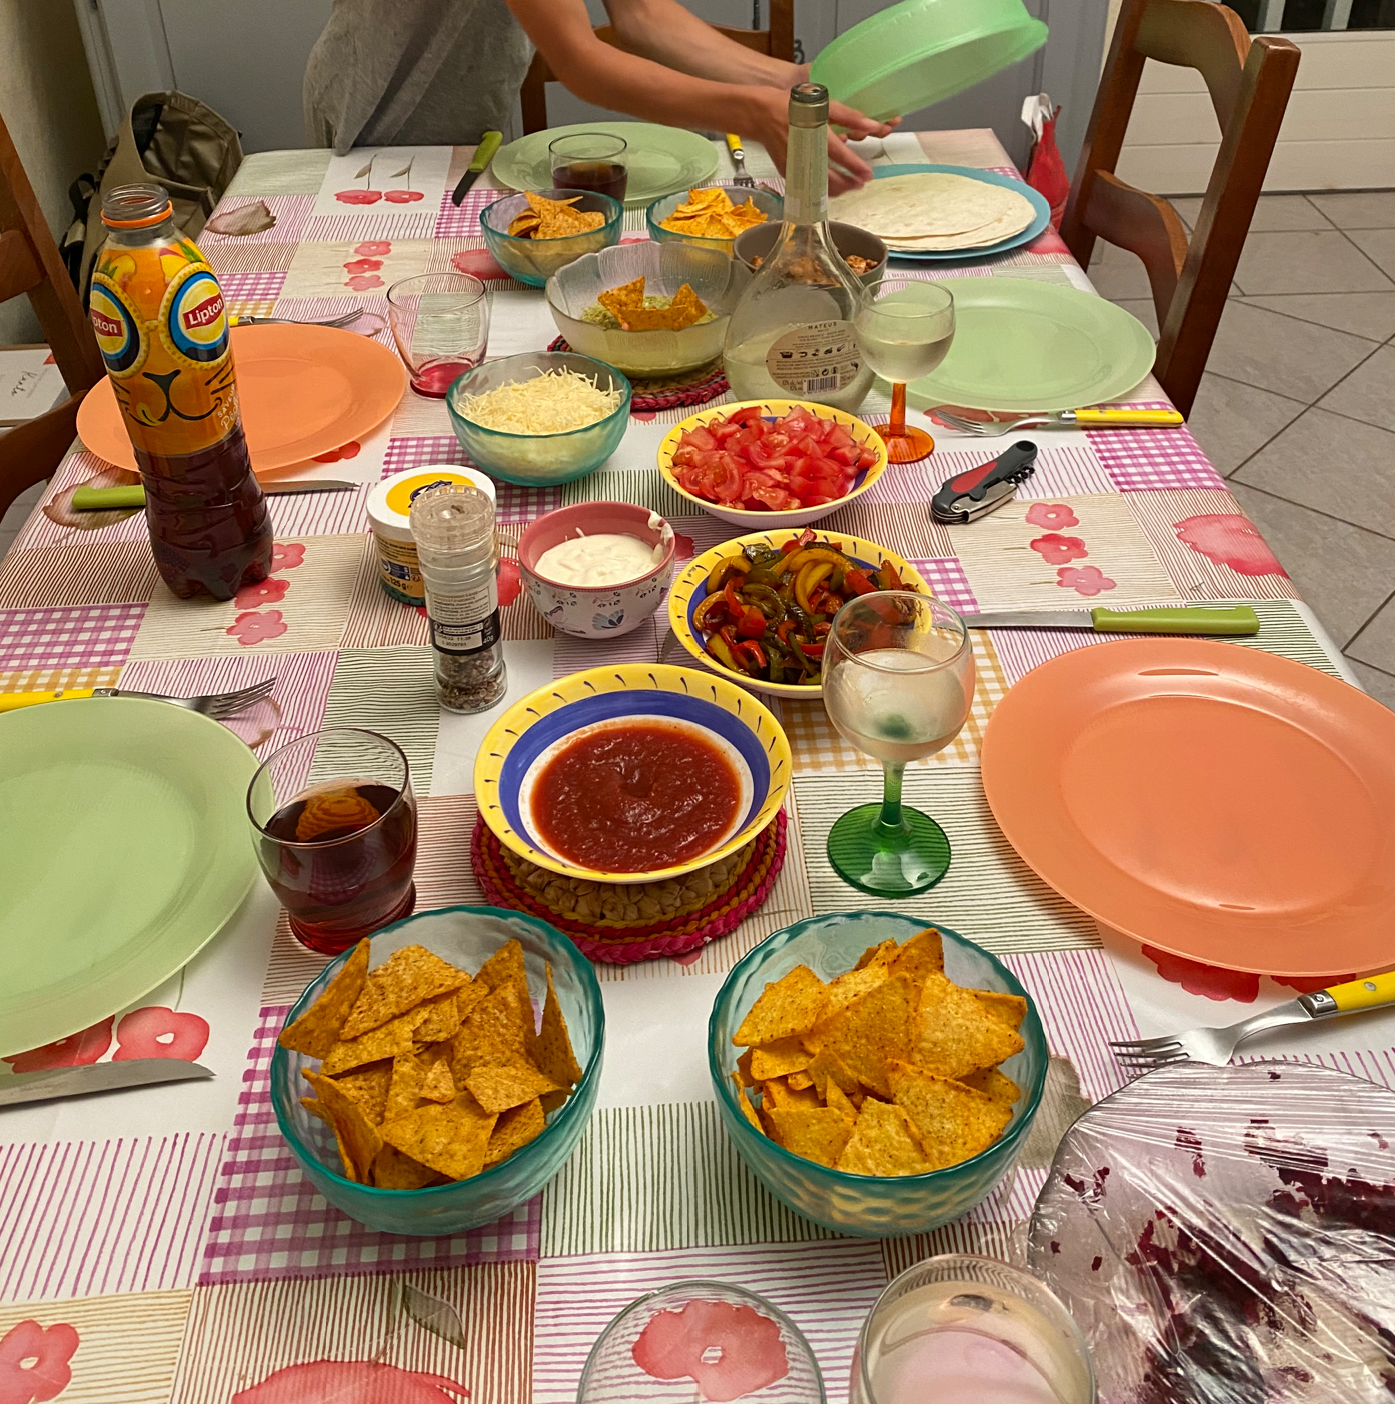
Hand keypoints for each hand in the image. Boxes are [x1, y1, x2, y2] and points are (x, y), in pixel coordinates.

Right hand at [747, 88, 897, 195]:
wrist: (763, 115)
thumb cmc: (795, 106)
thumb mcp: (824, 105)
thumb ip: (850, 117)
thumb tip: (873, 126)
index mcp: (817, 136)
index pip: (841, 157)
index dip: (856, 167)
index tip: (868, 175)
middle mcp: (807, 154)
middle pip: (831, 178)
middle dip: (848, 184)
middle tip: (860, 184)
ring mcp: (796, 166)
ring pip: (818, 186)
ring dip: (835, 190)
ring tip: (848, 187)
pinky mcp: (787, 172)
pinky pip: (806, 186)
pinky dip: (819, 190)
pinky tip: (828, 187)